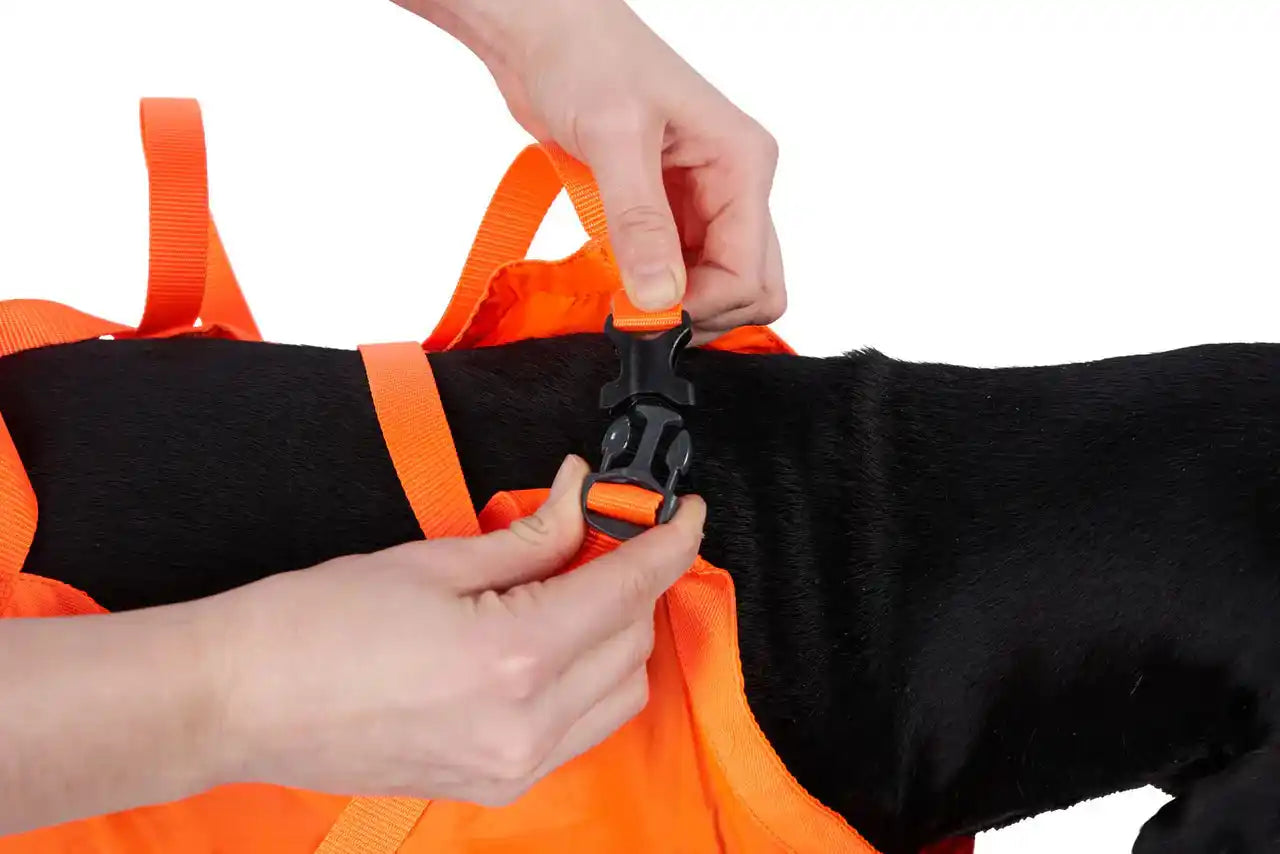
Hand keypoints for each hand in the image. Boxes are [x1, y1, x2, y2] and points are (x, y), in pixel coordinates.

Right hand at [205, 456, 704, 805]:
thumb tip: (579, 499)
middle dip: (634, 582)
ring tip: (575, 586)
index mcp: (515, 657)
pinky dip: (589, 682)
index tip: (685, 512)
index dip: (668, 542)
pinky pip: (580, 731)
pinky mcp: (493, 785)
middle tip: (603, 532)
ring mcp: (512, 766)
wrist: (237, 701)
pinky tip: (554, 641)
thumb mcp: (433, 560)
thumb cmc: (313, 623)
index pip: (628, 590)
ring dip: (618, 635)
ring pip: (619, 694)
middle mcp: (527, 725)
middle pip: (633, 642)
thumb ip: (530, 537)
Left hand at [397, 0, 786, 341]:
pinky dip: (652, 291)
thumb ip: (639, 222)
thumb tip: (660, 297)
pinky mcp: (665, 213)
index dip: (703, 304)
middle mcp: (732, 187)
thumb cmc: (585, 57)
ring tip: (621, 302)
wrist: (542, 35)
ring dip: (675, 305)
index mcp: (742, 164)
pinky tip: (616, 286)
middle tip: (642, 317)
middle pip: (749, 286)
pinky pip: (676, 272)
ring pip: (715, 286)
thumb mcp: (614, 137)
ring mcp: (700, 203)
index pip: (750, 270)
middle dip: (702, 313)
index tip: (647, 315)